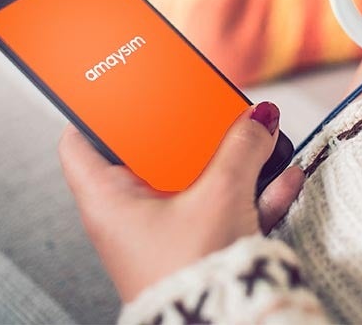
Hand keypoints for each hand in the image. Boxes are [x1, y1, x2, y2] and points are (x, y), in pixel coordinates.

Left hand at [58, 102, 303, 302]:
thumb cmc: (194, 273)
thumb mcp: (221, 194)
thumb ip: (241, 148)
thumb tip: (258, 120)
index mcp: (109, 199)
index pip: (80, 142)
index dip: (99, 110)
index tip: (125, 87)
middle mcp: (130, 217)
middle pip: (152, 155)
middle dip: (191, 133)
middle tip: (213, 111)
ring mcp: (165, 233)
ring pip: (194, 181)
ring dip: (231, 162)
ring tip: (262, 144)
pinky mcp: (198, 248)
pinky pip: (221, 208)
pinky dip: (249, 194)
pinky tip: (281, 180)